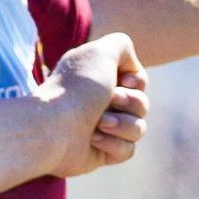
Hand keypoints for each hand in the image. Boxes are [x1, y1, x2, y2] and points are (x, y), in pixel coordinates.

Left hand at [41, 31, 148, 177]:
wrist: (55, 127)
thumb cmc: (77, 88)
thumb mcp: (102, 51)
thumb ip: (122, 45)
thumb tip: (132, 69)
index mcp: (100, 78)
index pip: (138, 81)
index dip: (137, 82)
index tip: (123, 82)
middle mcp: (101, 101)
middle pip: (142, 104)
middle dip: (130, 102)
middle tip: (108, 101)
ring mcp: (102, 128)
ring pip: (138, 128)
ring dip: (122, 124)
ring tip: (98, 123)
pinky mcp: (102, 153)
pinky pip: (128, 150)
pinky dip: (114, 144)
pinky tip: (93, 140)